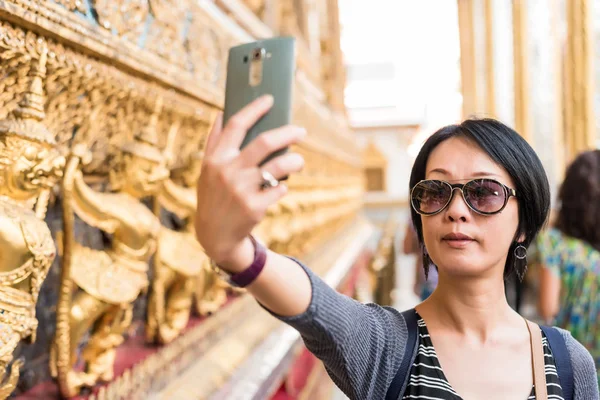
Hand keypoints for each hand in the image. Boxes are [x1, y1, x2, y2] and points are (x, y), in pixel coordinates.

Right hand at [195, 95, 305, 269]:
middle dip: (288, 133)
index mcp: (216, 158)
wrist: (215, 235)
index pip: (237, 125)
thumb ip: (214, 142)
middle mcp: (228, 171)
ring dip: (295, 161)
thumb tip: (222, 113)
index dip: (255, 109)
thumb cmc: (214, 196)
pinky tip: (280, 187)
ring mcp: (242, 190)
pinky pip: (280, 188)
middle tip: (301, 132)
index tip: (270, 99)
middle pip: (265, 142)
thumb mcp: (207, 170)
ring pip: (279, 166)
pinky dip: (283, 185)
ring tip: (299, 161)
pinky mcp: (255, 207)